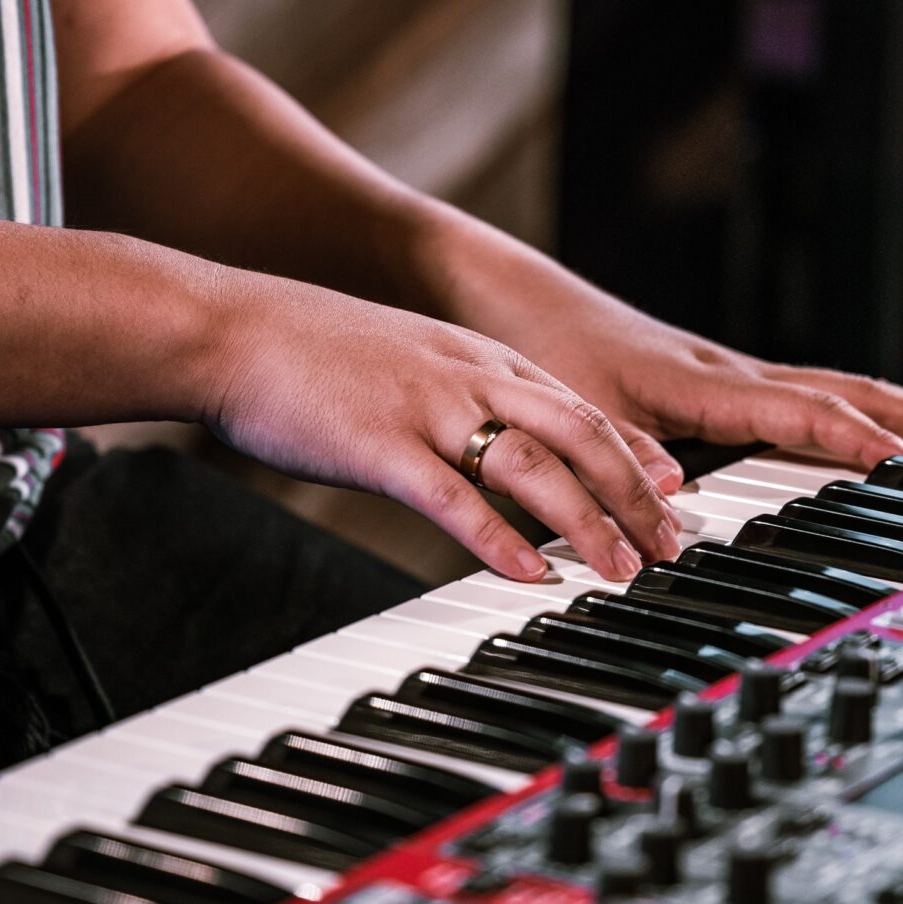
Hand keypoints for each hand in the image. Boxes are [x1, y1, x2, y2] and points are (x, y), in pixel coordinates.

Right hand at [202, 270, 681, 581]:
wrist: (230, 328)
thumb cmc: (316, 349)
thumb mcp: (412, 357)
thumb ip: (463, 393)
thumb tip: (493, 440)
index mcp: (480, 358)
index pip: (583, 408)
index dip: (635, 456)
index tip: (671, 495)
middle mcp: (470, 377)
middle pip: (581, 436)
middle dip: (636, 494)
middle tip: (671, 544)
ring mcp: (427, 408)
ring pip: (533, 467)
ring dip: (588, 522)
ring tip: (623, 568)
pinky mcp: (380, 445)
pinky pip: (453, 497)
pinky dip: (499, 539)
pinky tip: (530, 575)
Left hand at [420, 214, 902, 492]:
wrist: (515, 301)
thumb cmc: (544, 349)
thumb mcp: (576, 410)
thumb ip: (624, 458)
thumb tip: (676, 507)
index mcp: (705, 384)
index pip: (808, 414)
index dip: (867, 443)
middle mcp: (731, 374)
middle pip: (851, 393)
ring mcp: (730, 373)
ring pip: (840, 386)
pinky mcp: (717, 379)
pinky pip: (809, 391)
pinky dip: (860, 407)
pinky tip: (876, 422)